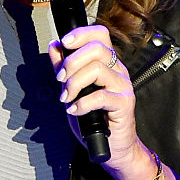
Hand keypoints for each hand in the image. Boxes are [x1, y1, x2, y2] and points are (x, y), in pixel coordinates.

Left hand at [49, 25, 144, 175]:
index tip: (64, 42)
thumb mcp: (74, 90)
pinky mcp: (124, 104)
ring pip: (97, 69)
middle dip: (71, 62)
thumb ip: (64, 68)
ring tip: (67, 98)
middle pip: (97, 49)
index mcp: (107, 63)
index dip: (81, 33)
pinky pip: (100, 96)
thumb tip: (54, 47)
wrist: (113, 146)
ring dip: (74, 83)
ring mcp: (123, 86)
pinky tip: (75, 110)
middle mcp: (118, 71)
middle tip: (60, 79)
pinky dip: (82, 103)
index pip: (100, 34)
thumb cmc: (95, 119)